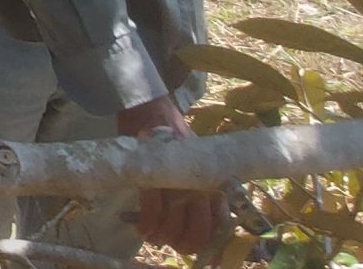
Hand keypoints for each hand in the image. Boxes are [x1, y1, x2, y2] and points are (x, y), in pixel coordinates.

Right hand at [116, 95, 220, 253]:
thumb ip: (206, 189)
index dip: (208, 244)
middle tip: (169, 240)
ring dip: (161, 236)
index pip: (220, 225)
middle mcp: (202, 187)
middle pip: (197, 233)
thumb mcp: (198, 162)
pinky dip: (146, 225)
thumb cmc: (174, 140)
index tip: (194, 248)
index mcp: (216, 184)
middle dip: (181, 243)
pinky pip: (152, 214)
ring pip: (173, 227)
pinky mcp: (156, 180)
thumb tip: (205, 224)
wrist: (152, 113)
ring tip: (152, 233)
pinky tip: (142, 227)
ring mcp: (179, 184)